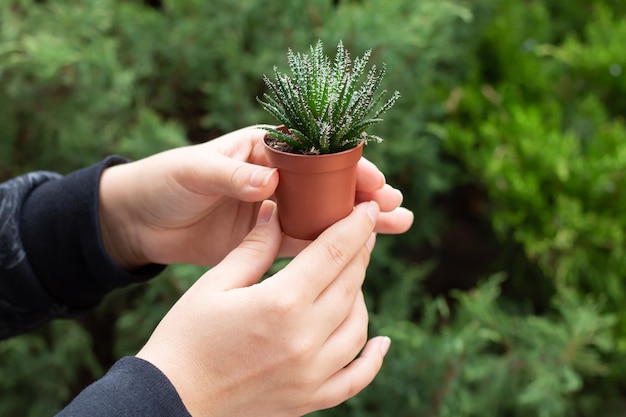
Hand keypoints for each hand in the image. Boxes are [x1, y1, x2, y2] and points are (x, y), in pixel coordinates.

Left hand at [99, 126, 413, 268]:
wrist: (141, 220)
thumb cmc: (165, 182)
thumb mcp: (193, 171)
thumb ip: (230, 174)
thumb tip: (268, 183)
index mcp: (264, 146)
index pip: (315, 152)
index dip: (347, 166)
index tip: (374, 182)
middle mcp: (278, 175)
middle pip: (330, 182)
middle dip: (364, 194)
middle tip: (396, 207)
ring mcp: (276, 207)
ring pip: (325, 213)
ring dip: (358, 221)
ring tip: (397, 226)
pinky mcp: (268, 237)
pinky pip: (306, 240)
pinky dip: (332, 246)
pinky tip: (362, 252)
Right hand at [136, 200, 389, 416]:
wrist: (170, 402)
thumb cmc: (185, 339)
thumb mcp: (213, 285)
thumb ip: (254, 248)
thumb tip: (276, 211)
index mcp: (281, 302)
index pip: (333, 253)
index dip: (355, 227)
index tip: (366, 210)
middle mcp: (305, 339)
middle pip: (352, 284)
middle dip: (360, 253)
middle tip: (359, 235)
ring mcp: (311, 374)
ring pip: (359, 325)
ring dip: (360, 296)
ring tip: (349, 278)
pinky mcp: (310, 399)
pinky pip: (357, 377)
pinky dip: (373, 358)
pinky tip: (380, 341)